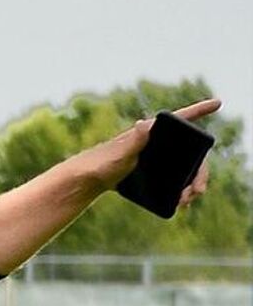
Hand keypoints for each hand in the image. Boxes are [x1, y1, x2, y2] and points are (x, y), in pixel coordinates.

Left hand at [101, 97, 220, 205]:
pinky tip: (180, 202)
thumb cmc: (100, 163)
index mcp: (152, 132)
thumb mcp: (119, 153)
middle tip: (197, 191)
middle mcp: (157, 143)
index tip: (217, 103)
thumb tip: (144, 125)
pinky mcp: (150, 172)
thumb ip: (133, 142)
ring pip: (183, 169)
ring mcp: (155, 158)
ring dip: (191, 184)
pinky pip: (172, 179)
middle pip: (189, 154)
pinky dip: (180, 190)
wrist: (87, 181)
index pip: (180, 119)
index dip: (199, 110)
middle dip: (199, 172)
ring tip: (186, 201)